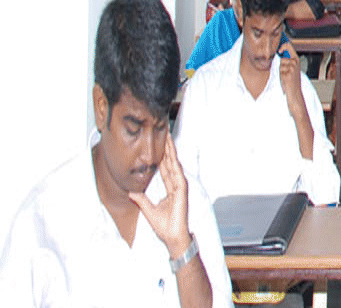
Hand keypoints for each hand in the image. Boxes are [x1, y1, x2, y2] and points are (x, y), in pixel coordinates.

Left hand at [129, 136, 192, 256]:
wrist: (173, 237)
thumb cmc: (166, 226)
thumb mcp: (148, 210)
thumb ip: (141, 199)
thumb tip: (131, 191)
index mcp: (169, 187)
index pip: (164, 166)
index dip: (161, 153)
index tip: (157, 141)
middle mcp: (175, 184)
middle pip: (169, 161)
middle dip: (166, 146)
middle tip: (162, 131)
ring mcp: (179, 186)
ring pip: (174, 163)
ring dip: (170, 150)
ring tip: (166, 136)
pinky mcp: (181, 190)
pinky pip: (176, 172)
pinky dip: (174, 162)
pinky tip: (171, 153)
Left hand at [277, 41, 303, 111]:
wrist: (294, 92)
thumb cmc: (291, 80)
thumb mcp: (291, 68)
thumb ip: (286, 59)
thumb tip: (278, 50)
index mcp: (296, 59)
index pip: (288, 45)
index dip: (281, 45)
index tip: (278, 49)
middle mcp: (295, 62)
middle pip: (282, 53)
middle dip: (280, 60)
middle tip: (283, 68)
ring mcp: (291, 67)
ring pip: (279, 63)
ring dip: (279, 69)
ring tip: (285, 75)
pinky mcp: (287, 73)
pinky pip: (279, 70)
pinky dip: (280, 74)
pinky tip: (285, 78)